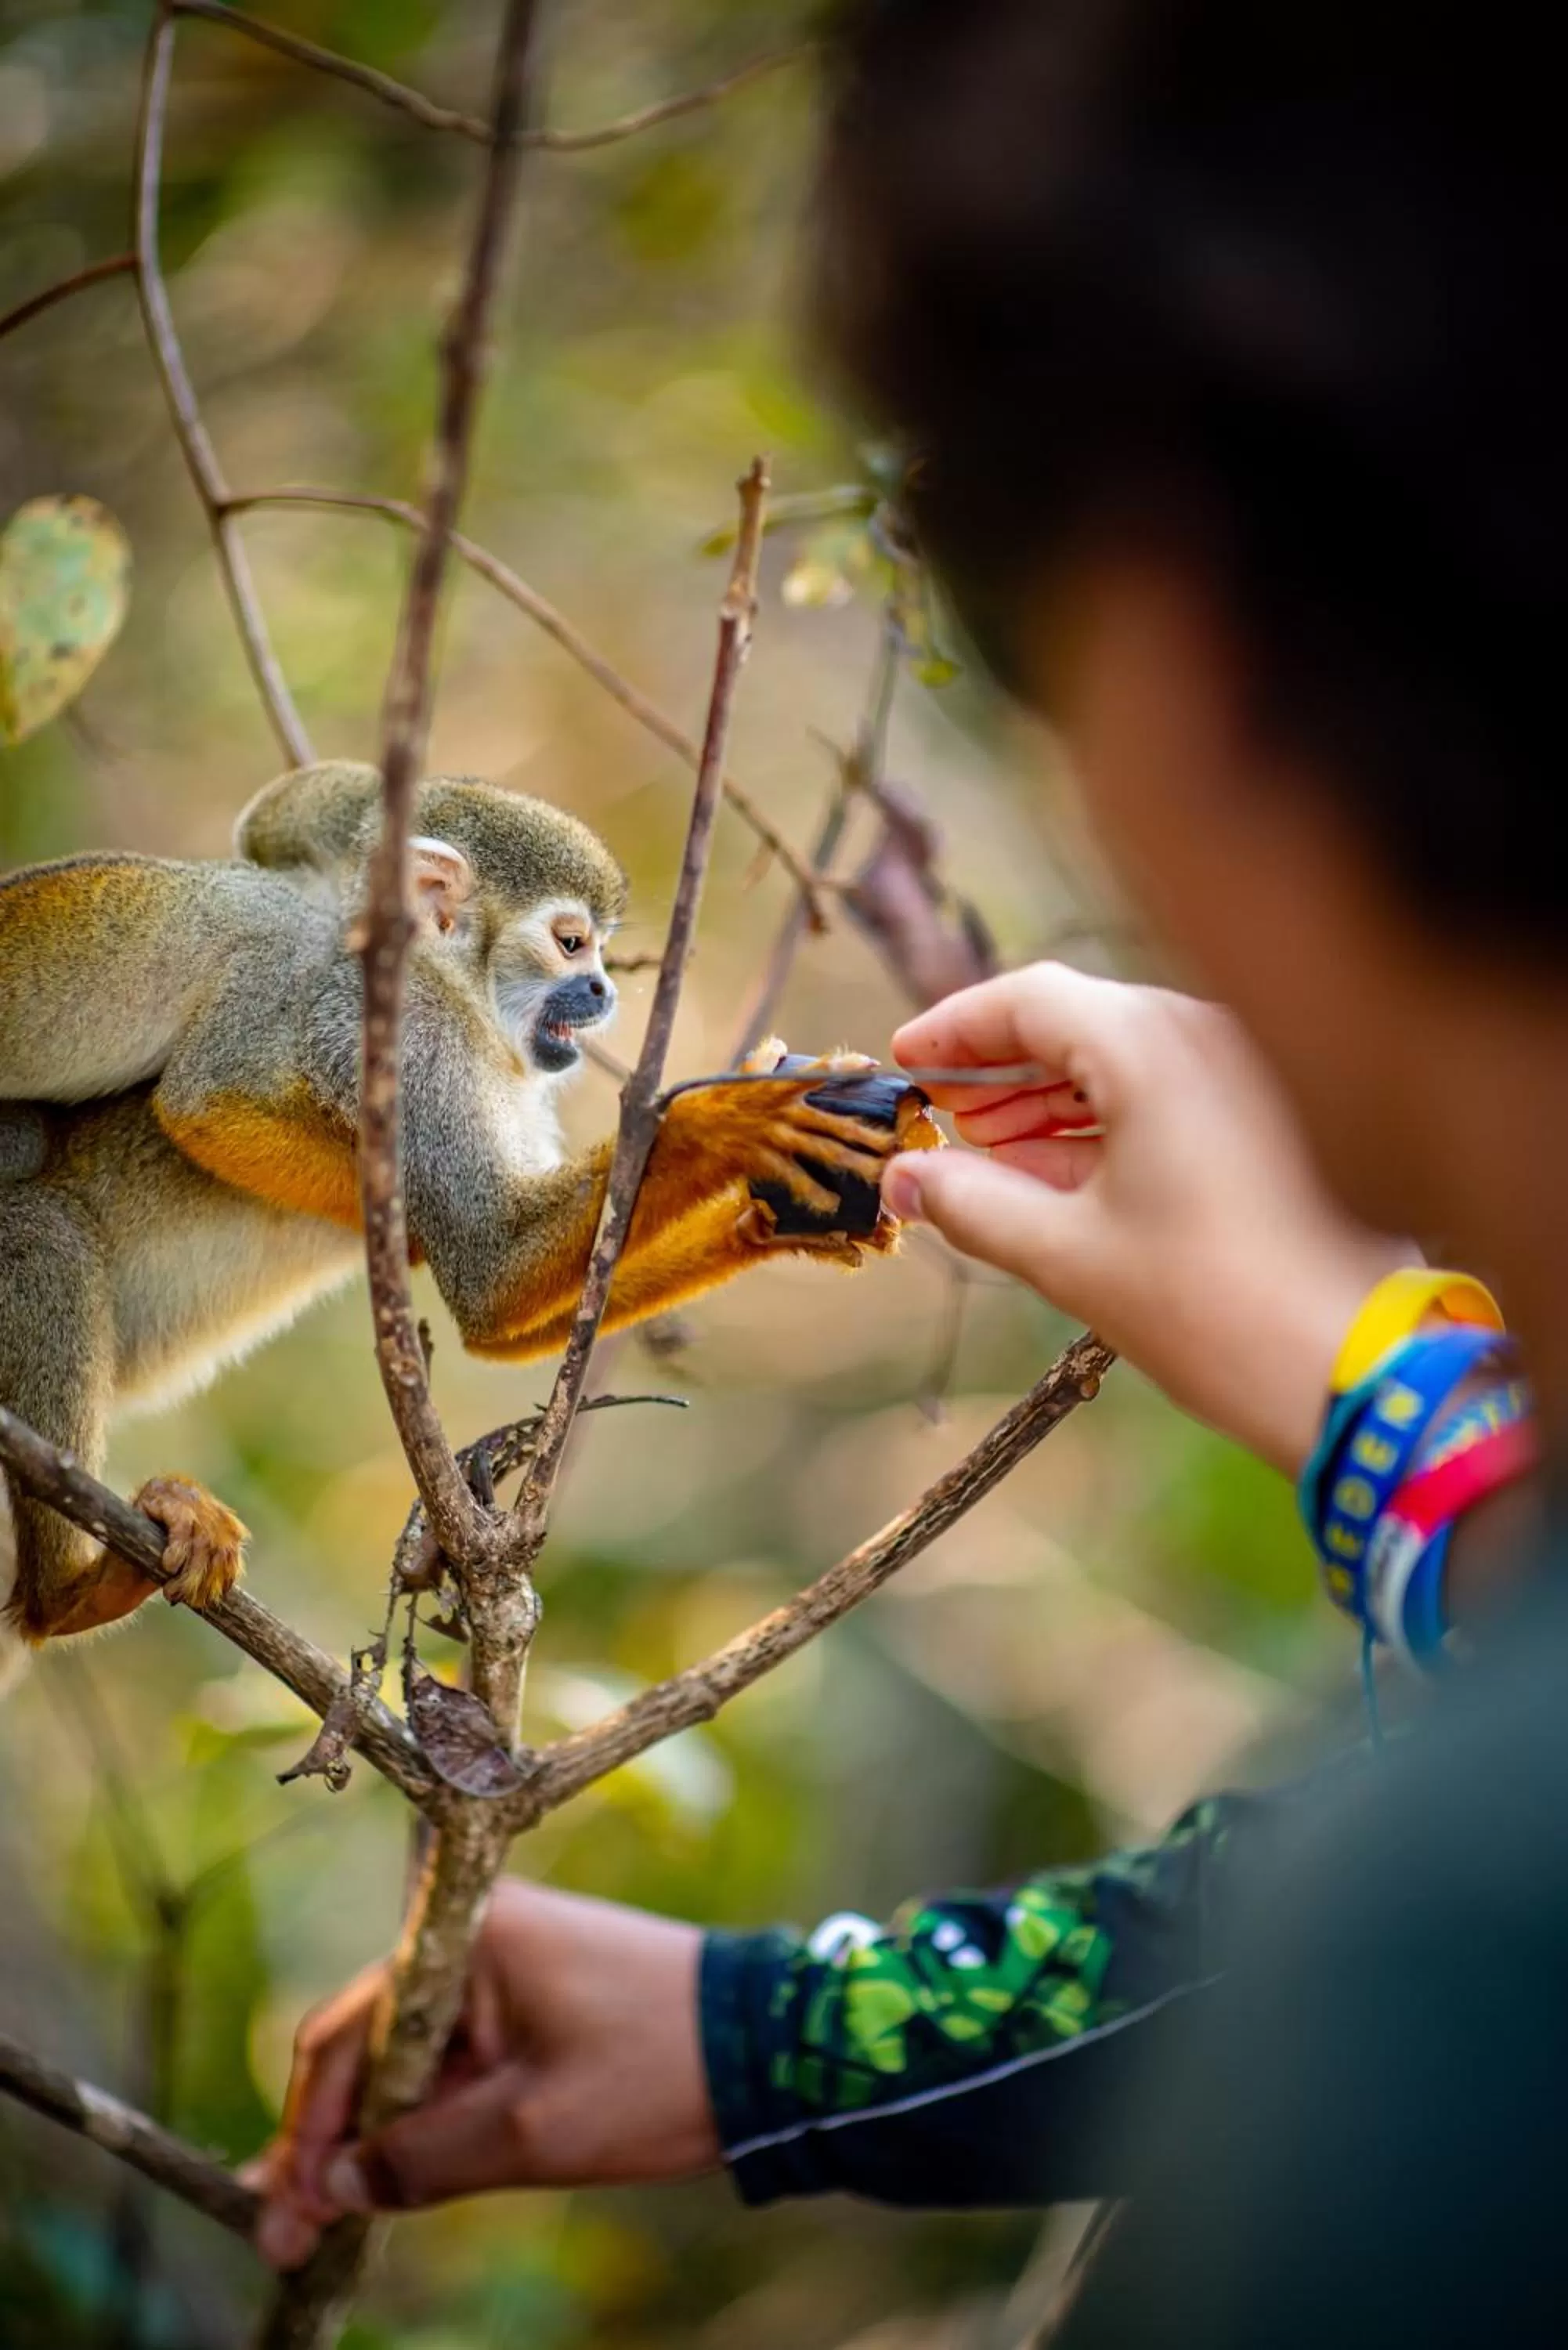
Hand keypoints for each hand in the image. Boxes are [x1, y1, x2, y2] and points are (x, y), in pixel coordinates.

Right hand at [250, 1881, 717, 2270]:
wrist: (767, 2046)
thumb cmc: (652, 2074)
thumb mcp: (530, 2133)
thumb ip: (421, 2160)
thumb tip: (334, 2186)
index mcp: (465, 1937)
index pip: (347, 2034)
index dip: (305, 2132)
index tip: (280, 2213)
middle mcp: (472, 1935)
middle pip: (366, 2045)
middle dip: (324, 2142)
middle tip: (285, 2233)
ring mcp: (502, 1966)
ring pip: (407, 2058)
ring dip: (367, 2137)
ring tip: (315, 2221)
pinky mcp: (529, 2000)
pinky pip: (452, 2059)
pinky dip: (419, 2118)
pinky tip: (380, 2178)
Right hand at [885, 965, 1412, 1474]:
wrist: (1359, 1370)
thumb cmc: (1215, 1308)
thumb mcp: (1069, 1255)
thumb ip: (971, 1204)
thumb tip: (903, 1178)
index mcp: (1154, 1044)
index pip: (1030, 999)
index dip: (955, 1029)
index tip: (904, 1062)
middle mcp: (1211, 1034)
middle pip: (1080, 1021)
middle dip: (999, 1070)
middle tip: (938, 1116)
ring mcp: (1252, 1073)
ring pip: (1127, 1060)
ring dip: (1050, 1099)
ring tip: (987, 1153)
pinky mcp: (1278, 1118)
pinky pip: (1173, 1095)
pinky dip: (1107, 1123)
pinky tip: (1057, 1173)